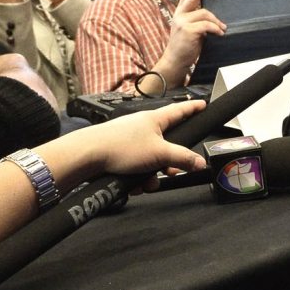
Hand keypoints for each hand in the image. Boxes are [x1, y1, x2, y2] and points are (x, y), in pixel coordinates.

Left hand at [84, 100, 207, 190]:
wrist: (86, 156)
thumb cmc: (122, 147)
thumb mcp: (159, 154)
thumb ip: (182, 158)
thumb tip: (200, 162)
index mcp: (155, 119)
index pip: (180, 110)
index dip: (193, 108)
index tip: (203, 104)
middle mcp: (142, 126)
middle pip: (166, 142)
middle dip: (169, 160)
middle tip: (172, 170)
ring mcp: (129, 139)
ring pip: (150, 157)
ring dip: (151, 173)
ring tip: (147, 183)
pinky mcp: (117, 151)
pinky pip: (135, 164)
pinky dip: (137, 176)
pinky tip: (134, 185)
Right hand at [152, 0, 225, 88]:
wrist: (176, 60)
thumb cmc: (185, 45)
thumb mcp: (191, 29)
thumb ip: (198, 20)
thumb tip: (214, 19)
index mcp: (181, 13)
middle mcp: (180, 14)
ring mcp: (182, 21)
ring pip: (205, 14)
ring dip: (216, 22)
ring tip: (221, 30)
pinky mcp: (188, 29)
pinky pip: (207, 25)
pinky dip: (216, 29)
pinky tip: (219, 34)